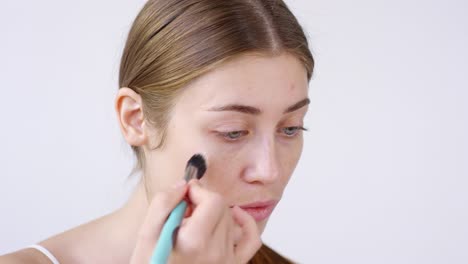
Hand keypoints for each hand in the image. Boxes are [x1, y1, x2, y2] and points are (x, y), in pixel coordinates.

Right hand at [129, 179, 261, 263]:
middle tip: (184, 212)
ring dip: (214, 214)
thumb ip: (163, 204)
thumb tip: (183, 185)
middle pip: (222, 208)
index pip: (213, 201)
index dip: (197, 191)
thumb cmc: (152, 262)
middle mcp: (216, 252)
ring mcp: (227, 260)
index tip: (184, 196)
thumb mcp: (147, 234)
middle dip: (203, 202)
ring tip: (194, 224)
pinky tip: (235, 215)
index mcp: (195, 242)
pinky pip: (251, 239)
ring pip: (231, 219)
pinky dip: (246, 223)